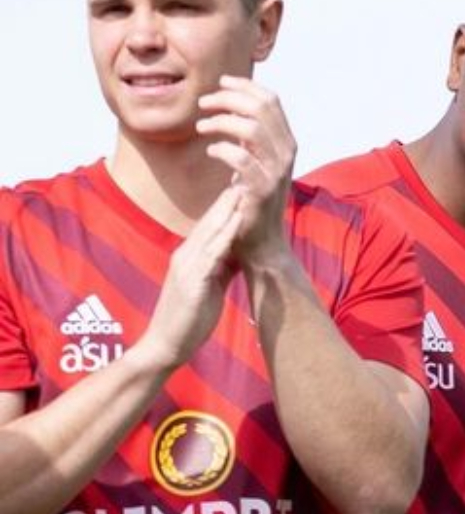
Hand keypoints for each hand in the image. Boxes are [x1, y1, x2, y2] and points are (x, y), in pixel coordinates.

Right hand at [135, 186, 242, 367]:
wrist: (166, 345)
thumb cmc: (190, 316)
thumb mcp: (210, 283)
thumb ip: (221, 264)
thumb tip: (238, 247)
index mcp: (192, 254)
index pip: (212, 221)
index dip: (229, 199)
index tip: (247, 177)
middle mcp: (187, 254)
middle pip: (211, 218)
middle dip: (231, 194)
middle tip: (248, 168)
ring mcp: (187, 266)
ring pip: (210, 231)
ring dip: (228, 208)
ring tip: (246, 185)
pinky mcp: (192, 282)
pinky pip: (211, 255)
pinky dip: (224, 237)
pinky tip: (237, 222)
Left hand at [196, 76, 296, 265]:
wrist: (262, 242)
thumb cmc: (253, 200)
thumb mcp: (258, 160)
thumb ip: (252, 135)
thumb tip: (235, 102)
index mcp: (286, 141)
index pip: (271, 100)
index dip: (245, 85)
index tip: (221, 83)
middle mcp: (286, 153)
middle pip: (261, 108)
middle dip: (228, 98)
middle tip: (204, 103)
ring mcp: (276, 171)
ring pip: (251, 128)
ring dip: (220, 121)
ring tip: (200, 126)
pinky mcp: (261, 189)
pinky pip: (241, 158)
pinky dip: (221, 150)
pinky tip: (210, 151)